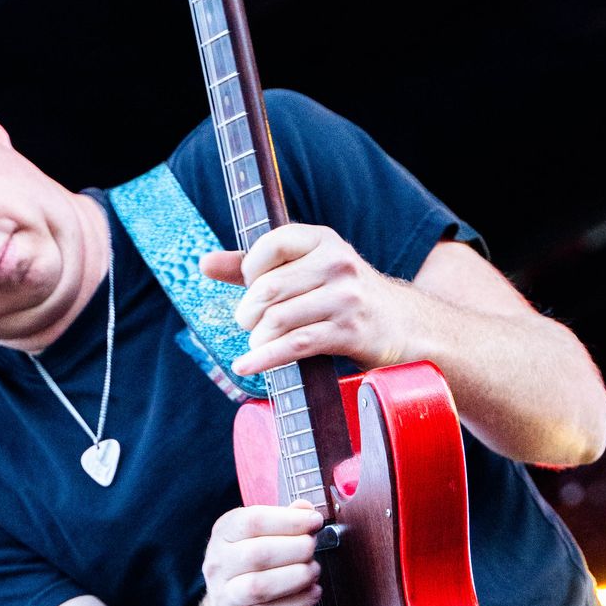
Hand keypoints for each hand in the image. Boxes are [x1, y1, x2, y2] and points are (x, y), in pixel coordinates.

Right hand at [201, 503, 321, 605]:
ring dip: (297, 576)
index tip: (315, 520)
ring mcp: (227, 598)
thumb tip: (306, 509)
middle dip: (296, 548)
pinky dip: (298, 603)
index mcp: (223, 535)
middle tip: (313, 548)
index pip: (251, 520)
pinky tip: (312, 592)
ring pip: (260, 586)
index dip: (289, 520)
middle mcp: (218, 566)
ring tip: (313, 570)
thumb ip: (285, 521)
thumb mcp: (264, 539)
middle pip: (257, 553)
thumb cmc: (255, 571)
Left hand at [202, 224, 412, 377]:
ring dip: (257, 338)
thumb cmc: (341, 295)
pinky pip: (295, 345)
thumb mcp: (303, 270)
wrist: (401, 324)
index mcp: (323, 239)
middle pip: (269, 288)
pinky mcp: (349, 332)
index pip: (271, 244)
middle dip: (248, 312)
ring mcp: (346, 298)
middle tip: (246, 323)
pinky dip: (264, 359)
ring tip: (255, 344)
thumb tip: (204, 263)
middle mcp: (337, 263)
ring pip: (279, 319)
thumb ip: (253, 265)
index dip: (250, 270)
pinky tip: (246, 367)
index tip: (251, 288)